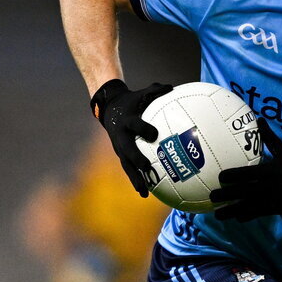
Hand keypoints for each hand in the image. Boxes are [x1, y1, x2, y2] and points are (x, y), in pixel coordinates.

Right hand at [91, 79, 171, 195]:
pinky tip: (148, 194)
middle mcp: (121, 137)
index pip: (134, 125)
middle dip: (136, 159)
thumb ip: (156, 91)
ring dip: (135, 179)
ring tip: (144, 193)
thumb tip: (172, 87)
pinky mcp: (122, 156)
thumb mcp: (140, 94)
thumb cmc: (131, 101)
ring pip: (127, 166)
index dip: (143, 129)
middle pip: (127, 151)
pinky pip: (130, 170)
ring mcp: (120, 149)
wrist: (109, 109)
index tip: (154, 134)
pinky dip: (138, 181)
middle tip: (146, 167)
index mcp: (126, 122)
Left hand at [210, 120, 281, 220]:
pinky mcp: (273, 210)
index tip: (219, 177)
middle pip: (239, 193)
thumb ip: (269, 137)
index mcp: (266, 172)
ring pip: (244, 208)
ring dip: (229, 212)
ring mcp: (268, 201)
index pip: (243, 175)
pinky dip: (244, 216)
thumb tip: (259, 119)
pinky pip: (255, 215)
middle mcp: (265, 188)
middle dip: (223, 196)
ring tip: (217, 215)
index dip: (229, 177)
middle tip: (211, 196)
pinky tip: (236, 218)